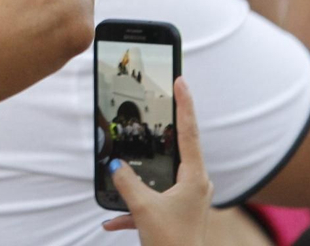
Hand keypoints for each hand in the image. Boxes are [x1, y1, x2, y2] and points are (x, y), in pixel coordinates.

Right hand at [102, 79, 211, 245]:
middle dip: (160, 136)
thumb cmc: (171, 243)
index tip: (181, 80)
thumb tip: (114, 166)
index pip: (189, 132)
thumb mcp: (143, 208)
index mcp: (195, 178)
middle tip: (155, 109)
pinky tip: (112, 221)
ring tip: (121, 177)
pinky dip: (133, 209)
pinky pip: (153, 203)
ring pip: (161, 178)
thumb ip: (126, 182)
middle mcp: (196, 186)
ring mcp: (189, 200)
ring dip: (139, 182)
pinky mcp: (178, 215)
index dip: (185, 104)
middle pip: (177, 150)